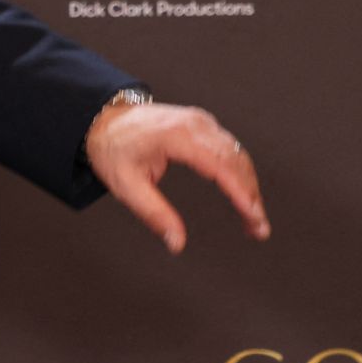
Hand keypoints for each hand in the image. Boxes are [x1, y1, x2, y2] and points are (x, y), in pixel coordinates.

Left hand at [84, 101, 267, 254]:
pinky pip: (230, 149)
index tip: (254, 216)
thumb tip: (176, 243)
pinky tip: (243, 195)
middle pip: (235, 161)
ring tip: (253, 220)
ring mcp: (201, 122)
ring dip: (249, 186)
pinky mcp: (203, 125)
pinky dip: (240, 173)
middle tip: (258, 228)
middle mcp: (195, 124)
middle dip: (251, 196)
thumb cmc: (112, 149)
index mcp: (176, 136)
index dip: (240, 192)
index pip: (220, 165)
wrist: (104, 119)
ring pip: (238, 155)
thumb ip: (153, 214)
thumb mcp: (126, 186)